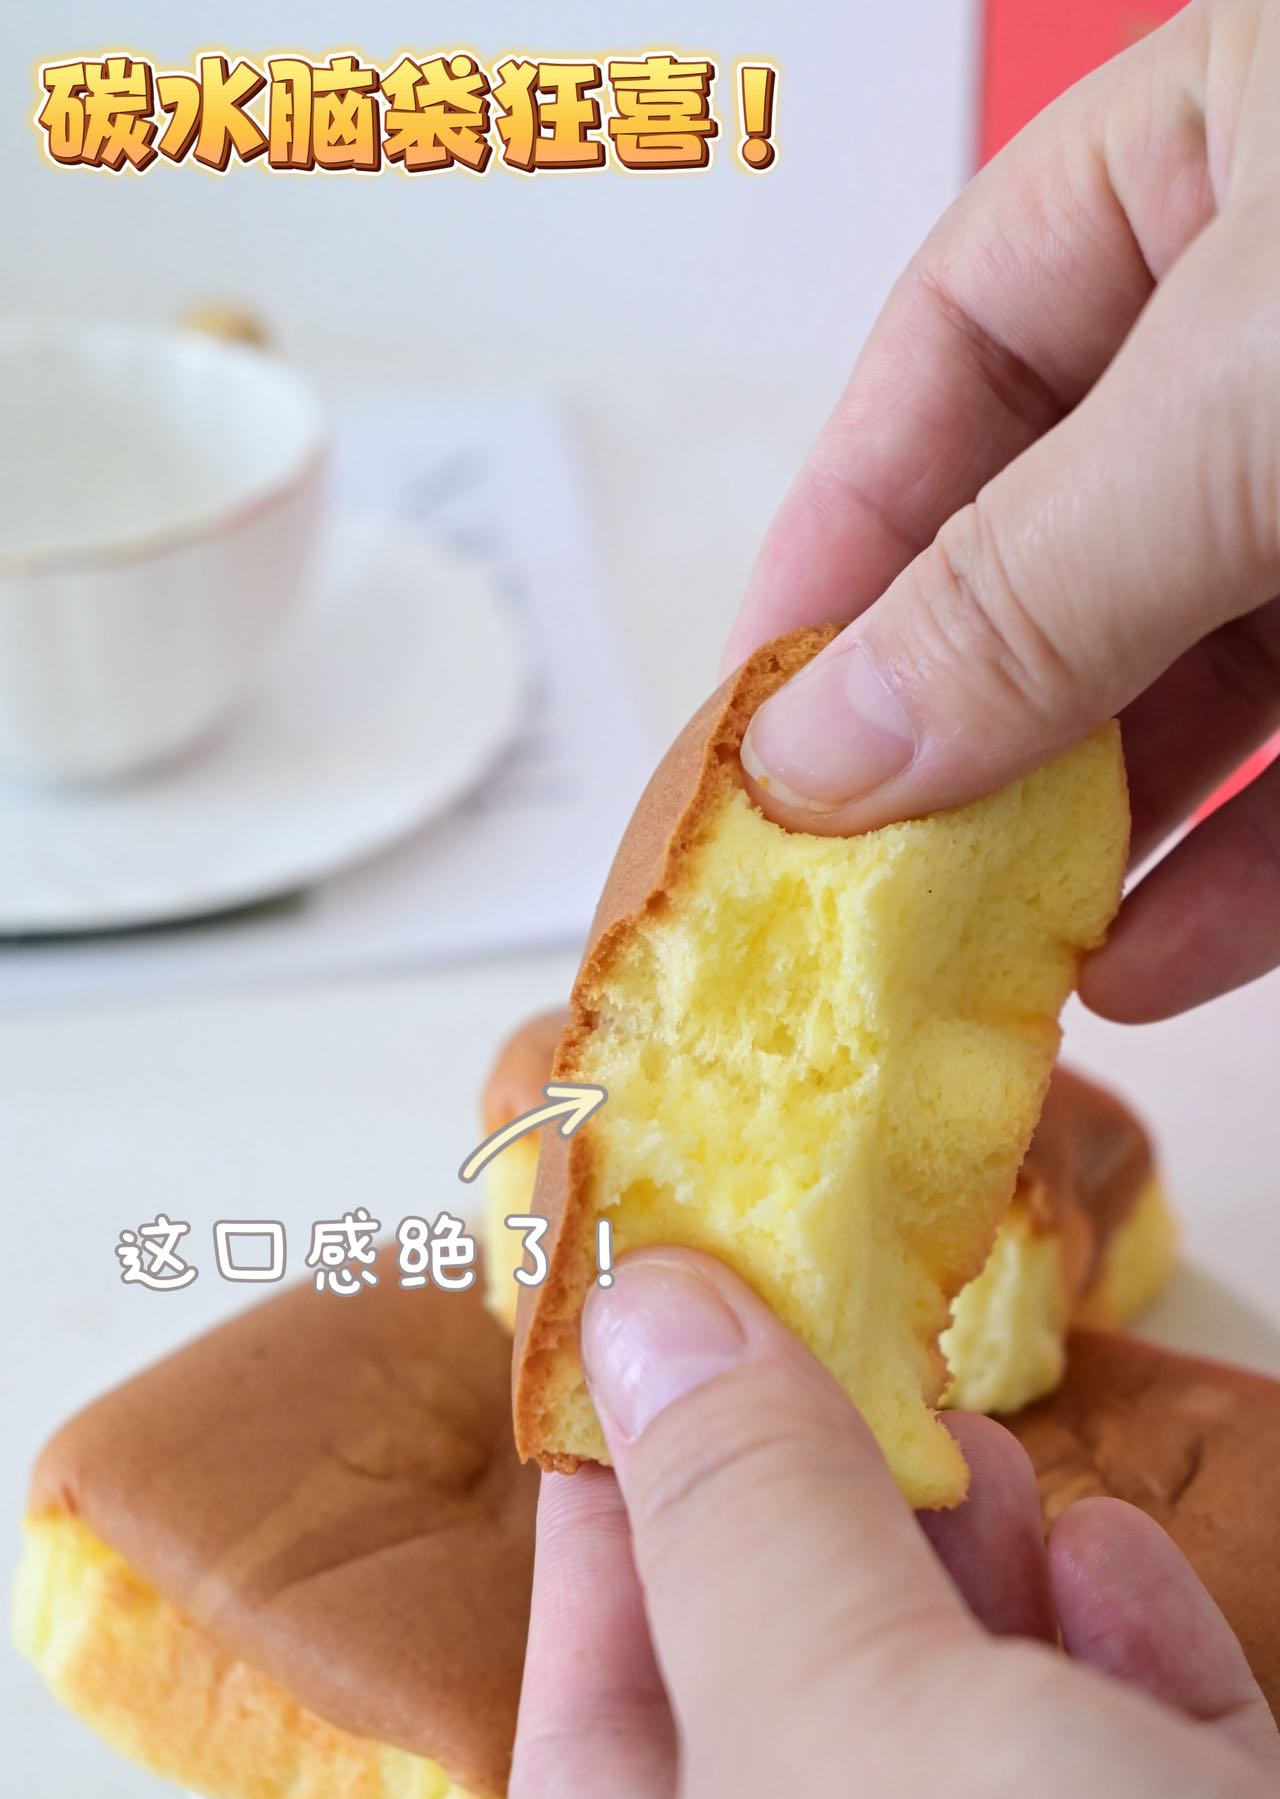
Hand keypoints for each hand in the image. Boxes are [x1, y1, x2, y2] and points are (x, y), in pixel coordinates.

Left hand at [506, 1250, 1278, 1798]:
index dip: (606, 1522)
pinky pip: (1137, 1787)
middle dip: (814, 1522)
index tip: (642, 1346)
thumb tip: (640, 1307)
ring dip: (976, 1573)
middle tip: (827, 1349)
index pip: (594, 1731)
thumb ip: (742, 1516)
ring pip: (973, 1746)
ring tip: (968, 1437)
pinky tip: (1109, 1562)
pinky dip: (1124, 1664)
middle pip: (794, 1718)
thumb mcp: (851, 1730)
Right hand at [724, 0, 1279, 1023]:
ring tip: (990, 955)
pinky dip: (1240, 865)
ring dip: (1093, 829)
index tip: (773, 707)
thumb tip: (815, 751)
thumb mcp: (1247, 397)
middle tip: (864, 872)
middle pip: (1058, 542)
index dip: (849, 529)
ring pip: (1190, 671)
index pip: (960, 346)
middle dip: (963, 718)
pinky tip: (1158, 955)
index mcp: (1215, 160)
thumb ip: (1029, 581)